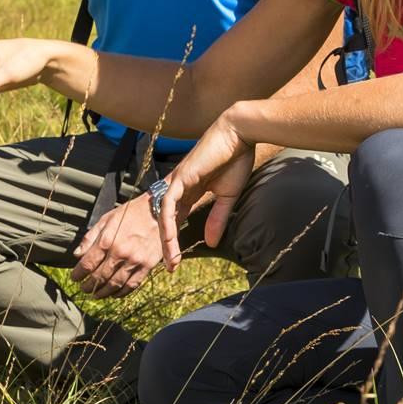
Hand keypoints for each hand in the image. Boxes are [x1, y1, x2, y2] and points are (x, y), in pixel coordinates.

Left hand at [71, 194, 174, 297]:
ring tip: (95, 295)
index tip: (74, 278)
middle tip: (83, 289)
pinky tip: (114, 294)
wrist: (157, 210)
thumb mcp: (106, 219)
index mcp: (107, 240)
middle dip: (89, 286)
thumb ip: (90, 238)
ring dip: (103, 292)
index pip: (87, 264)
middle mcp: (120, 252)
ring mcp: (134, 260)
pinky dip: (121, 292)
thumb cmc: (130, 213)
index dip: (78, 274)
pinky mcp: (147, 265)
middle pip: (99, 276)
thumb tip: (77, 254)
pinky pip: (132, 285)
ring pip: (115, 284)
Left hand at [152, 113, 257, 267]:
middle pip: (165, 221)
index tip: (175, 262)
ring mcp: (177, 182)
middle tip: (167, 268)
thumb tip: (211, 243)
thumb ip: (217, 218)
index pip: (175, 221)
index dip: (173, 241)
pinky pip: (168, 204)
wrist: (239, 135)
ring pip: (163, 216)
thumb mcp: (227, 197)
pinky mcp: (181, 177)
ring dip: (165, 240)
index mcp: (189, 192)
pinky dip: (167, 223)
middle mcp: (179, 188)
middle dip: (164, 245)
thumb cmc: (235, 160)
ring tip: (169, 260)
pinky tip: (169, 239)